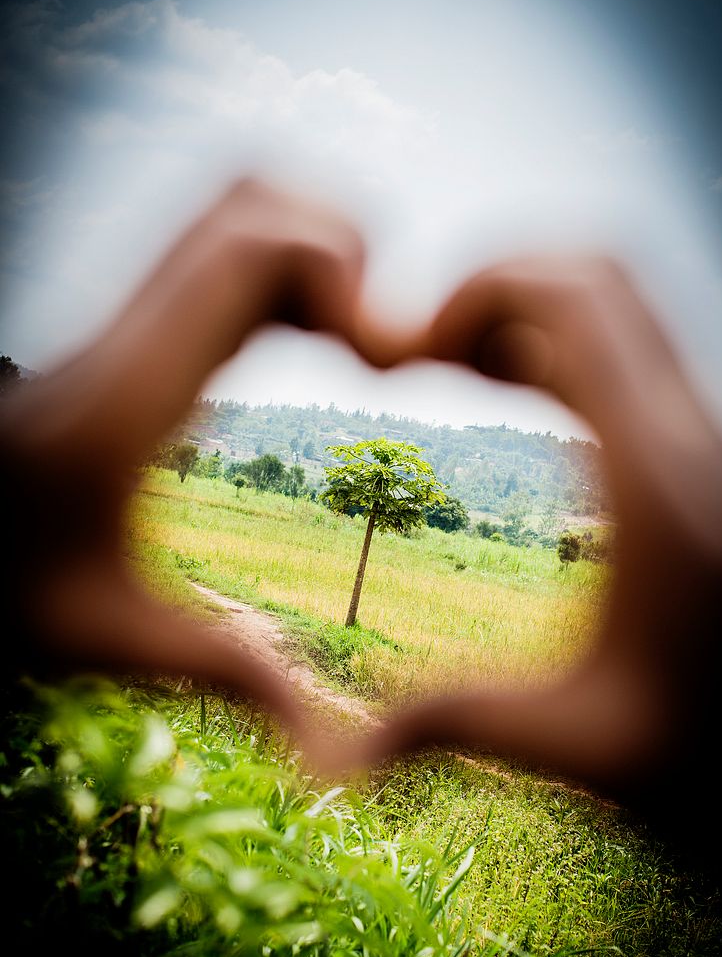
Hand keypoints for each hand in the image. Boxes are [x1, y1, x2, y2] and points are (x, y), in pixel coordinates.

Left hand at [0, 179, 391, 733]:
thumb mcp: (101, 640)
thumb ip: (224, 675)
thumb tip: (329, 754)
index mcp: (121, 403)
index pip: (239, 255)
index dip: (334, 264)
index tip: (384, 351)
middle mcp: (122, 339)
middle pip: (247, 202)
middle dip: (341, 243)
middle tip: (382, 339)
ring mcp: (122, 324)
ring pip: (232, 209)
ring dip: (314, 247)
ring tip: (359, 333)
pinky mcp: (130, 333)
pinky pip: (218, 256)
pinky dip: (285, 271)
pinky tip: (316, 337)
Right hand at [319, 257, 721, 853]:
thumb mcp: (591, 744)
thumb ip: (462, 726)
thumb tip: (345, 760)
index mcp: (657, 481)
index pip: (579, 302)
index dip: (482, 290)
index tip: (412, 353)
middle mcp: (691, 436)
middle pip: (598, 277)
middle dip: (497, 286)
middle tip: (429, 354)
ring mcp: (703, 437)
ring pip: (619, 306)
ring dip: (530, 312)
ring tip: (458, 368)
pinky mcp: (700, 452)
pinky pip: (628, 351)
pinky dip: (561, 344)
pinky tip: (512, 395)